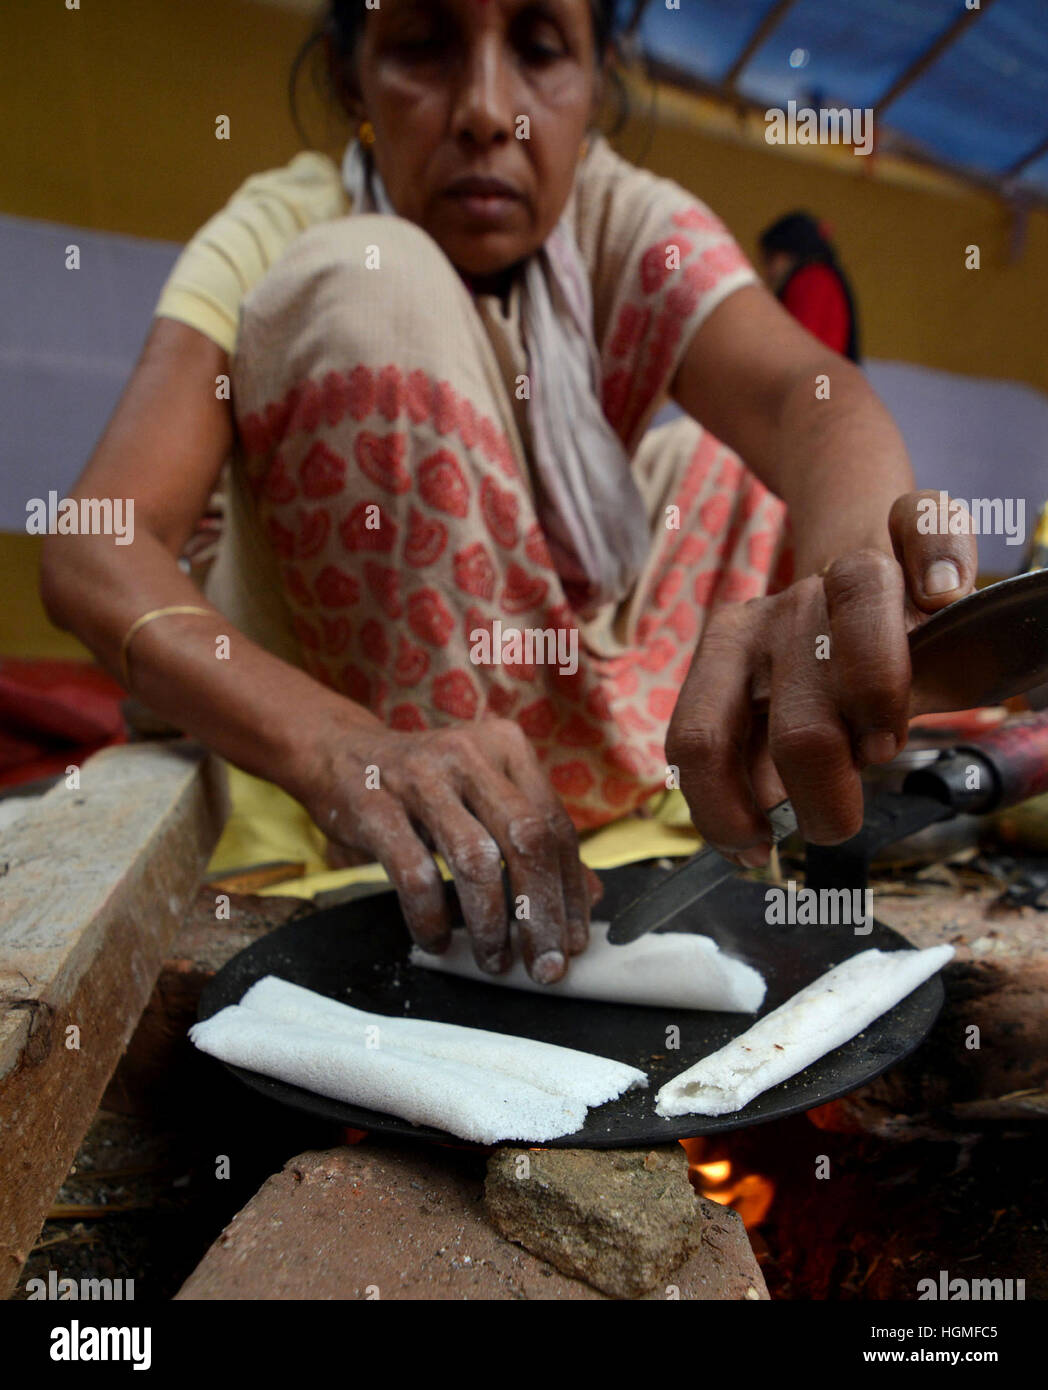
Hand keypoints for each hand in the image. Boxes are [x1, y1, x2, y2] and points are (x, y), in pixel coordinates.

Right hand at [300, 716, 596, 982]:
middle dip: (541, 913)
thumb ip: (535, 838)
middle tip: (546, 966)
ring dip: (490, 923)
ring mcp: (420, 777)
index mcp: (507, 748)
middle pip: (526, 841)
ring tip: (495, 961)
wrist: (340, 754)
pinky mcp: (376, 805)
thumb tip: (589, 896)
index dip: (570, 889)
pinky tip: (437, 941)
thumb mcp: (485, 796)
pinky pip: (414, 873)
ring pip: (475, 860)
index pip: (555, 825)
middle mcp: (470, 755)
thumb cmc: (427, 785)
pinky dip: (431, 917)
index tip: (574, 941)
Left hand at [666, 490, 978, 855]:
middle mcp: (780, 611)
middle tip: (833, 817)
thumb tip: (748, 837)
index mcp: (728, 649)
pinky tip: (941, 598)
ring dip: (880, 693)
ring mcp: (843, 568)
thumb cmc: (819, 664)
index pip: (700, 740)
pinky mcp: (904, 533)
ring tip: (883, 746)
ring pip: (858, 602)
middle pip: (798, 719)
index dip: (724, 811)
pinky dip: (940, 559)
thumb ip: (755, 765)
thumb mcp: (771, 711)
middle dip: (820, 793)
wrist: (857, 562)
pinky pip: (924, 523)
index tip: (754, 848)